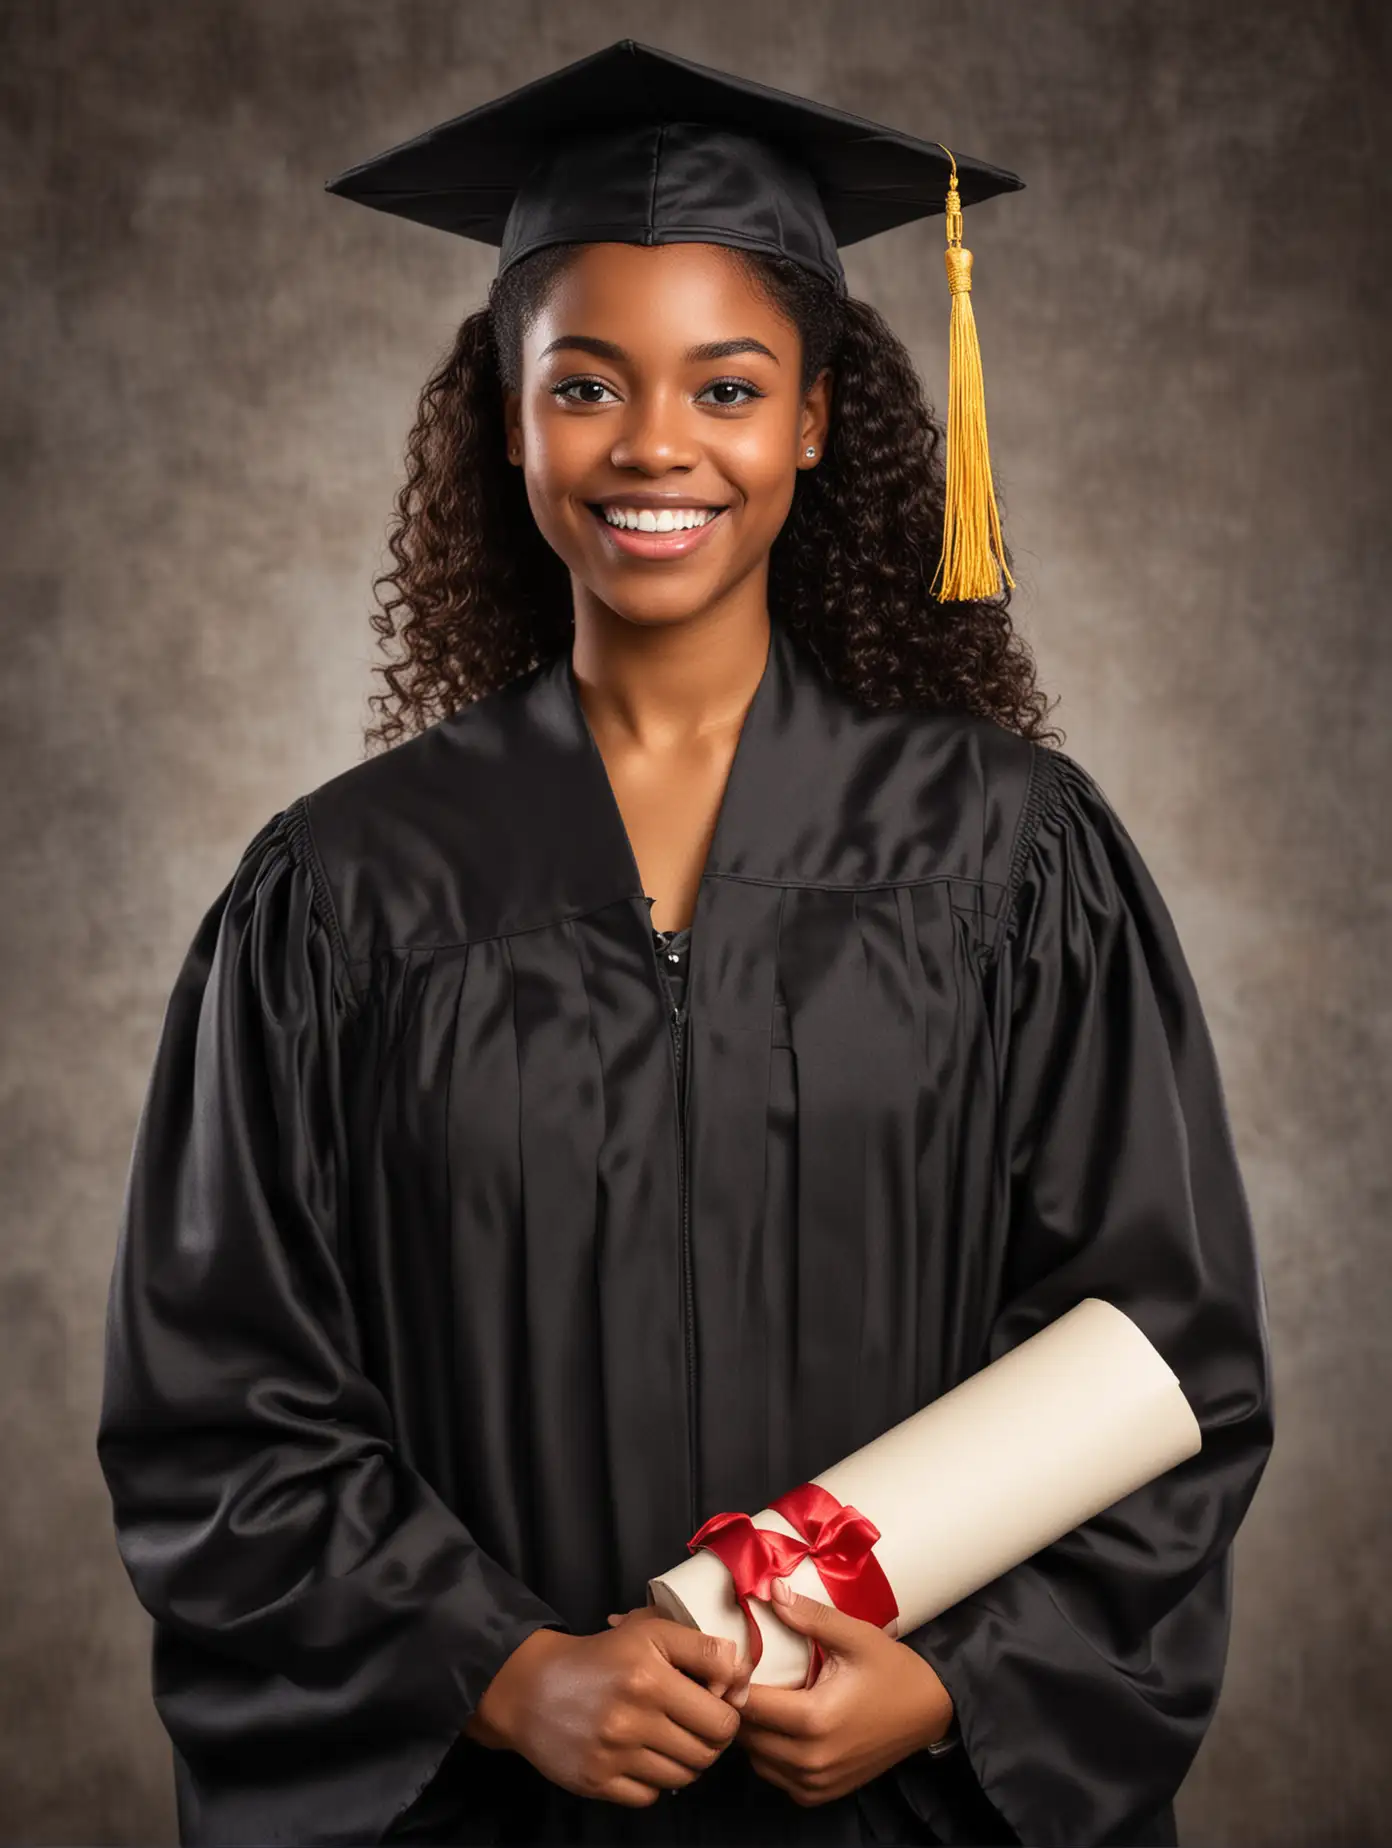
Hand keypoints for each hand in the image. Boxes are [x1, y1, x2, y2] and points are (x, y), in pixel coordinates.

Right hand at [462, 1612, 743, 1807]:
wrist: (532, 1687)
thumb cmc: (601, 1655)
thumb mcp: (649, 1631)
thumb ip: (702, 1648)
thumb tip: (742, 1679)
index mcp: (651, 1674)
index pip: (723, 1715)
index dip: (729, 1710)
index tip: (716, 1701)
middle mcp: (633, 1715)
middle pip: (708, 1750)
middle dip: (711, 1738)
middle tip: (697, 1723)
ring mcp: (614, 1753)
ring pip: (684, 1776)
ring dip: (686, 1760)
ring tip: (671, 1739)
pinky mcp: (597, 1781)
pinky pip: (651, 1795)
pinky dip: (653, 1781)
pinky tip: (642, 1758)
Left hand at [732, 1577, 954, 1807]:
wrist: (929, 1713)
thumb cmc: (893, 1672)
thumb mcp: (856, 1637)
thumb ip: (811, 1616)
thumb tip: (772, 1591)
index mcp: (814, 1721)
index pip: (749, 1706)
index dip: (732, 1683)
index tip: (730, 1662)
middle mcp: (810, 1761)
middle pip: (747, 1735)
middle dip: (738, 1705)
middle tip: (739, 1675)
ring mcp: (815, 1784)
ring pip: (757, 1759)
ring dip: (751, 1732)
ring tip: (759, 1696)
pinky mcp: (821, 1794)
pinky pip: (776, 1776)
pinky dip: (769, 1753)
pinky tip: (778, 1724)